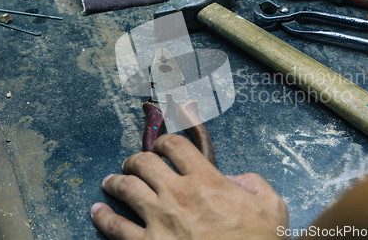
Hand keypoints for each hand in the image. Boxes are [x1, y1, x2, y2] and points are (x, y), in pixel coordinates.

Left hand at [90, 134, 288, 239]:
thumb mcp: (270, 204)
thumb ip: (251, 181)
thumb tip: (232, 178)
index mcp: (206, 180)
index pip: (176, 145)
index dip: (165, 140)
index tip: (162, 145)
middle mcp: (179, 194)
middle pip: (144, 162)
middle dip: (136, 158)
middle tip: (135, 162)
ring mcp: (160, 220)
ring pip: (127, 188)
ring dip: (116, 180)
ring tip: (112, 180)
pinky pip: (116, 228)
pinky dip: (103, 217)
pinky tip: (97, 210)